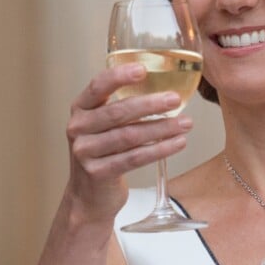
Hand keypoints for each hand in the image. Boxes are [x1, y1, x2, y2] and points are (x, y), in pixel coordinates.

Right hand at [64, 63, 192, 224]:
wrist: (89, 195)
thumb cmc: (105, 149)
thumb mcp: (104, 123)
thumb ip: (124, 103)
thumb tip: (166, 84)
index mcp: (81, 107)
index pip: (98, 86)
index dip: (119, 76)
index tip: (143, 70)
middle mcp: (78, 127)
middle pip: (118, 112)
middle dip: (150, 105)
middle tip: (176, 99)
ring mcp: (85, 152)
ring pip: (129, 136)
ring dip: (161, 128)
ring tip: (185, 123)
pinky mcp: (98, 173)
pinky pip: (134, 158)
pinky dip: (160, 150)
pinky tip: (178, 143)